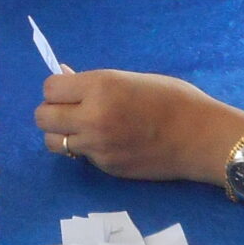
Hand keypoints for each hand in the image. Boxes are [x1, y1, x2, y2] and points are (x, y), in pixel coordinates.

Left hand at [32, 70, 243, 184]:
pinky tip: (108, 141)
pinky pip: (81, 156)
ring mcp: (97, 146)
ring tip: (83, 128)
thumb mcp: (132, 79)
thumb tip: (65, 77)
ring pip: (54, 142)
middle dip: (52, 112)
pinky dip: (86, 149)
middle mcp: (92, 117)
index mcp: (100, 87)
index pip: (50, 88)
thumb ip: (95, 82)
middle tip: (71, 110)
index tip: (70, 90)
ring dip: (62, 133)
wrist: (200, 137)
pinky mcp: (105, 167)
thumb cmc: (174, 98)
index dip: (58, 88)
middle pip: (42, 117)